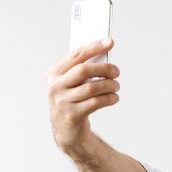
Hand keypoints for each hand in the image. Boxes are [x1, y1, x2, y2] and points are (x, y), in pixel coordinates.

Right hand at [46, 38, 119, 155]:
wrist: (66, 130)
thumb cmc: (73, 101)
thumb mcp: (72, 84)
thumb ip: (83, 70)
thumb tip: (104, 53)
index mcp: (54, 73)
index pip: (76, 55)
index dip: (94, 47)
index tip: (109, 41)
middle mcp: (55, 86)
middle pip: (84, 70)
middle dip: (104, 68)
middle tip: (117, 71)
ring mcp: (62, 101)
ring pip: (92, 87)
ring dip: (109, 85)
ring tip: (116, 86)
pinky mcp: (73, 115)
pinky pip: (95, 103)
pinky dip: (109, 98)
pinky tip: (114, 98)